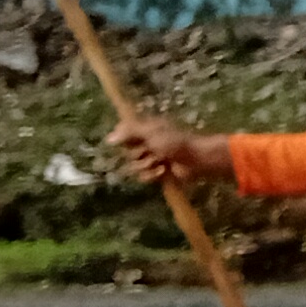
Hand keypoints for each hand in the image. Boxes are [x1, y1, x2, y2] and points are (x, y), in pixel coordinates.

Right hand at [109, 112, 227, 182]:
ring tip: (161, 162)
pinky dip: (153, 175)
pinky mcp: (156, 172)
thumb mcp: (151, 133)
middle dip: (138, 154)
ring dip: (147, 166)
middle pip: (126, 152)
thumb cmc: (175, 142)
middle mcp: (146, 143)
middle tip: (152, 151)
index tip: (127, 141)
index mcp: (145, 129)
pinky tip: (164, 171)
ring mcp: (151, 158)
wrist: (196, 160)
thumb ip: (130, 132)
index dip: (123, 138)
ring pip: (134, 167)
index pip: (123, 133)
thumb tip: (109, 138)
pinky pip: (143, 177)